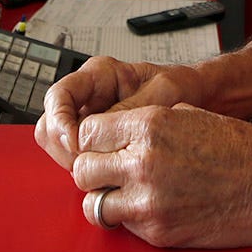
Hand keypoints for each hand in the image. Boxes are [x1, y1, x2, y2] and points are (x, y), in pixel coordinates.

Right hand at [35, 55, 201, 169]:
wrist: (200, 99)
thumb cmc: (183, 88)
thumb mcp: (163, 93)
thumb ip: (130, 109)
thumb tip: (102, 130)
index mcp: (99, 76)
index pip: (59, 95)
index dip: (59, 120)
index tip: (73, 141)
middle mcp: (89, 98)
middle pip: (50, 124)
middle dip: (62, 147)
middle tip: (85, 163)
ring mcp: (91, 122)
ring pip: (58, 146)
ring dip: (71, 161)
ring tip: (99, 171)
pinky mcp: (99, 145)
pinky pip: (78, 159)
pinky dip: (86, 170)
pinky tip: (106, 175)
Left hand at [68, 103, 251, 248]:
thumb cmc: (237, 149)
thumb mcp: (186, 114)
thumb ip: (143, 122)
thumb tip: (112, 131)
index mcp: (150, 127)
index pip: (87, 132)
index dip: (92, 139)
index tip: (100, 144)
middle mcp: (144, 163)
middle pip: (82, 170)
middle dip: (92, 169)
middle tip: (107, 170)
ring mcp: (149, 202)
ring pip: (93, 204)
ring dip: (103, 198)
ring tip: (122, 191)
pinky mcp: (158, 232)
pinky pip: (122, 225)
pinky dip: (128, 218)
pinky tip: (149, 205)